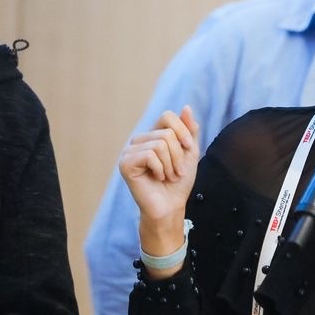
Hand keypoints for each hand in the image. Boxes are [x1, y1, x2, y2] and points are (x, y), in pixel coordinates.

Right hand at [119, 106, 199, 255]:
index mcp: (152, 135)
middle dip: (178, 155)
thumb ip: (189, 130)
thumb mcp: (189, 152)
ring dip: (171, 165)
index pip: (167, 116)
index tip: (189, 149)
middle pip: (167, 133)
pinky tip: (157, 178)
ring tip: (168, 176)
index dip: (182, 131)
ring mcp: (130, 151)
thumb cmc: (178, 182)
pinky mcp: (125, 163)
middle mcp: (139, 140)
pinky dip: (160, 169)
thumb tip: (186, 107)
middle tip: (176, 172)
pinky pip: (150, 155)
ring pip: (160, 144)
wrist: (170, 206)